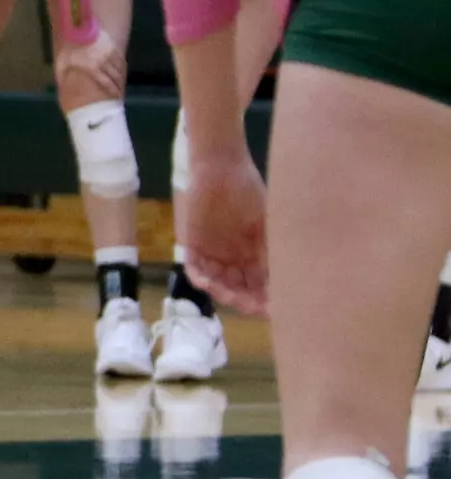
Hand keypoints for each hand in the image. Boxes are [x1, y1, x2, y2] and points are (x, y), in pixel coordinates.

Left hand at [54, 29, 126, 95]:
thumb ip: (62, 77)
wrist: (77, 28)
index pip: (107, 82)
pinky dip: (122, 67)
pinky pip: (120, 60)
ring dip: (121, 78)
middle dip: (118, 87)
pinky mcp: (112, 46)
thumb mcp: (61, 63)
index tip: (115, 97)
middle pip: (115, 77)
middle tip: (119, 95)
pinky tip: (121, 73)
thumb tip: (63, 89)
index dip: (112, 91)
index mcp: (93, 67)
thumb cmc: (68, 47)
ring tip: (120, 86)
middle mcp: (104, 61)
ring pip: (119, 68)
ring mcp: (110, 53)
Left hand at [184, 148, 267, 314]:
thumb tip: (287, 279)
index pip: (260, 285)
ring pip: (217, 283)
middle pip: (239, 289)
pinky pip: (193, 267)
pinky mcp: (192, 245)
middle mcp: (233, 260)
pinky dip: (200, 277)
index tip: (276, 309)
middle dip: (247, 300)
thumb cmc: (249, 191)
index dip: (267, 299)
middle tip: (254, 307)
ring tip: (233, 298)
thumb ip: (271, 250)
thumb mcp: (267, 224)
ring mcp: (212, 254)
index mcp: (253, 256)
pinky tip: (208, 283)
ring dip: (224, 293)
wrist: (222, 168)